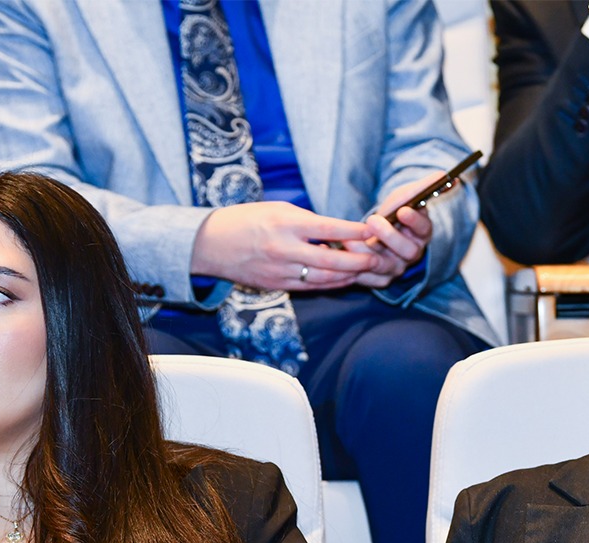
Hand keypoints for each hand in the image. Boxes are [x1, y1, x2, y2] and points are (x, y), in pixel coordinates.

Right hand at [189, 202, 379, 292]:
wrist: (211, 244)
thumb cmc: (246, 220)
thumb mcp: (277, 209)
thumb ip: (307, 221)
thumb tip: (338, 230)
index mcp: (285, 224)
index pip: (329, 228)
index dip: (355, 230)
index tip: (373, 228)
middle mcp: (284, 250)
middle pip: (332, 260)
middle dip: (359, 261)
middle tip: (378, 258)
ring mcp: (280, 271)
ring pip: (325, 278)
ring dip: (349, 275)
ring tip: (366, 270)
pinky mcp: (277, 286)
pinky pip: (311, 287)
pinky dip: (331, 283)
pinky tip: (344, 278)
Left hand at [343, 175, 439, 288]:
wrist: (377, 231)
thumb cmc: (394, 212)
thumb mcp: (405, 196)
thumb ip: (422, 186)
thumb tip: (442, 173)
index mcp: (422, 233)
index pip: (424, 229)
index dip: (415, 221)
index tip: (403, 210)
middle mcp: (412, 254)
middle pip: (408, 251)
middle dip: (390, 236)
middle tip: (373, 220)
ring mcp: (396, 268)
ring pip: (385, 265)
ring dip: (366, 251)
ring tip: (349, 238)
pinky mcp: (379, 279)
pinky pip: (369, 279)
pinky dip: (355, 269)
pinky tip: (341, 254)